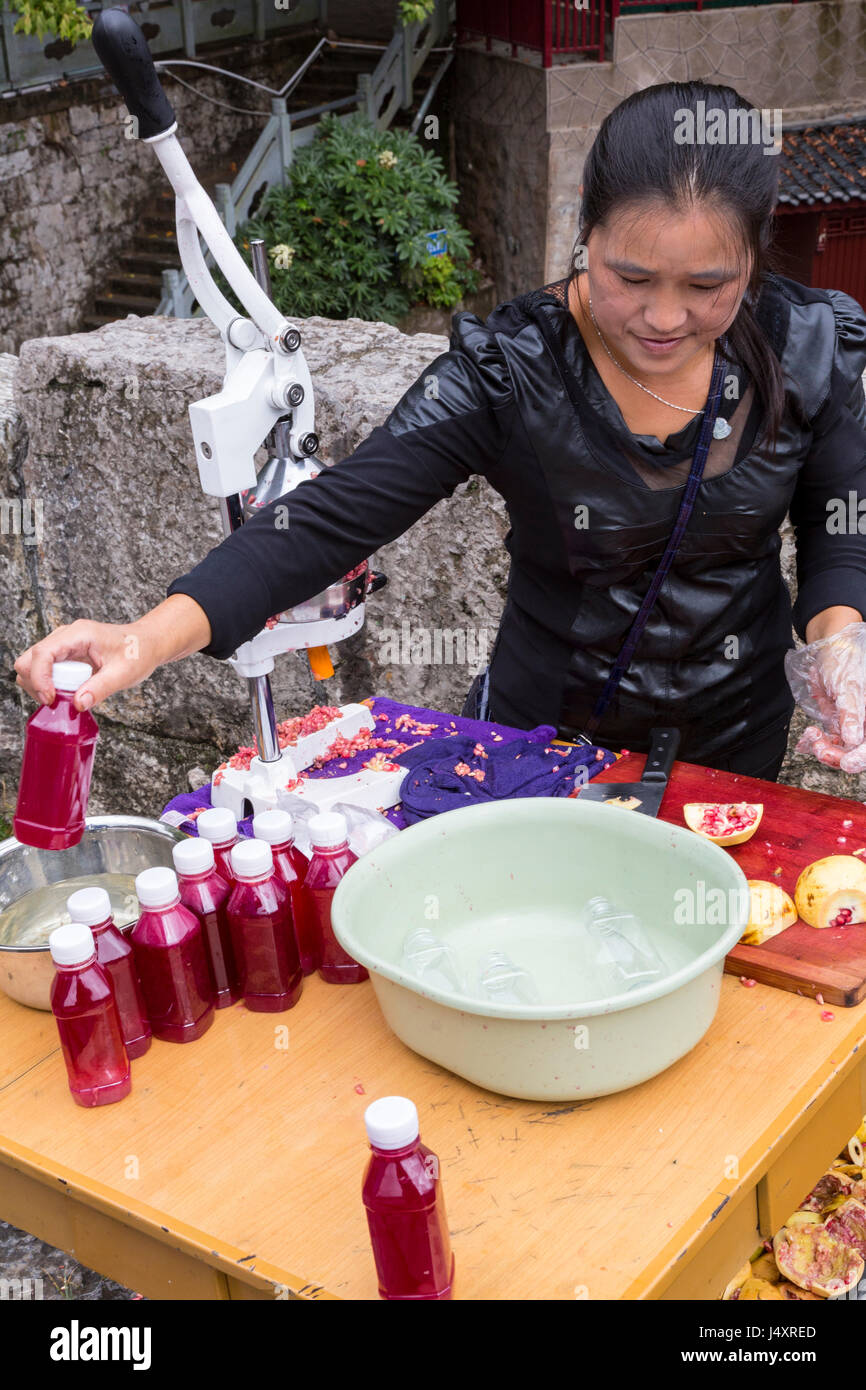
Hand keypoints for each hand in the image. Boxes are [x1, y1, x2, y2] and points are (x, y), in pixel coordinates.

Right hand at [15, 620, 160, 710]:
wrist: (146, 643)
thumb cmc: (138, 652)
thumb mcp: (124, 674)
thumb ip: (100, 689)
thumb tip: (77, 704)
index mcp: (79, 634)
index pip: (43, 653)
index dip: (40, 678)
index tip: (51, 699)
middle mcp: (65, 636)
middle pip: (29, 659)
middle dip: (36, 684)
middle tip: (57, 701)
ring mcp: (62, 645)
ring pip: (32, 666)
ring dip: (41, 686)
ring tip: (66, 697)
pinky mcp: (63, 655)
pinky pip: (44, 671)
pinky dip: (49, 686)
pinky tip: (69, 693)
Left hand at [792, 624, 865, 770]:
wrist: (828, 649)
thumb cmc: (844, 661)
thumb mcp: (848, 686)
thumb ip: (852, 713)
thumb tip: (854, 739)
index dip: (862, 757)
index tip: (847, 762)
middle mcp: (865, 723)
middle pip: (857, 752)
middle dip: (838, 755)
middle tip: (820, 749)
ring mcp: (852, 725)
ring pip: (841, 750)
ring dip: (824, 749)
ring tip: (812, 737)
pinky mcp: (838, 724)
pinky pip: (828, 742)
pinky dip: (816, 742)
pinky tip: (808, 738)